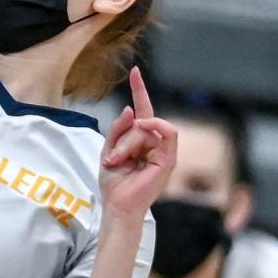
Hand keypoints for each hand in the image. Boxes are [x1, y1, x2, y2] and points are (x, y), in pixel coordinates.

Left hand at [99, 67, 176, 222]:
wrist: (117, 206)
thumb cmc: (113, 183)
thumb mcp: (108, 150)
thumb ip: (118, 129)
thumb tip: (131, 110)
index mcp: (141, 142)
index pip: (142, 111)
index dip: (139, 90)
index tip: (135, 71)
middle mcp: (154, 144)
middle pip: (139, 120)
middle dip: (121, 137)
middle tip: (111, 159)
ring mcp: (163, 151)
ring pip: (147, 127)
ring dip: (128, 142)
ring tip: (119, 161)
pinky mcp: (169, 159)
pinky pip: (168, 131)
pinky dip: (154, 126)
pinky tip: (142, 130)